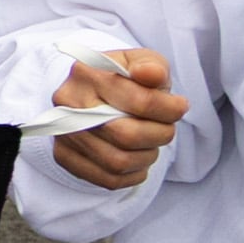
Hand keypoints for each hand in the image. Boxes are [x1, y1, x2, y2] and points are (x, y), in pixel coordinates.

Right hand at [44, 46, 186, 188]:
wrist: (88, 95)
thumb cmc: (121, 79)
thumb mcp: (139, 63)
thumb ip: (152, 66)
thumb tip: (151, 73)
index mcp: (87, 74)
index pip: (139, 101)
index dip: (169, 109)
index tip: (179, 107)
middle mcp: (68, 104)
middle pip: (127, 135)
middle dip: (159, 135)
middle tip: (166, 128)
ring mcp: (63, 133)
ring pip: (118, 162)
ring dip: (146, 157)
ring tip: (150, 143)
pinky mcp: (64, 156)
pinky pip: (108, 179)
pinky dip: (132, 174)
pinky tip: (137, 159)